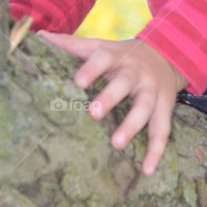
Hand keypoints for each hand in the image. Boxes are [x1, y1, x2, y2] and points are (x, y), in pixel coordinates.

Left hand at [36, 32, 188, 175]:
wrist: (167, 54)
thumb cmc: (122, 56)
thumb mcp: (100, 46)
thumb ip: (72, 44)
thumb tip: (40, 36)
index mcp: (117, 56)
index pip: (103, 58)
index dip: (91, 69)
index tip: (77, 82)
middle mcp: (137, 73)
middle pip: (125, 83)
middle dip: (111, 96)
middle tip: (93, 113)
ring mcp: (153, 91)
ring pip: (145, 108)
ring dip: (132, 126)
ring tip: (116, 144)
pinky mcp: (165, 108)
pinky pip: (162, 130)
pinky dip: (156, 151)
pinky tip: (146, 170)